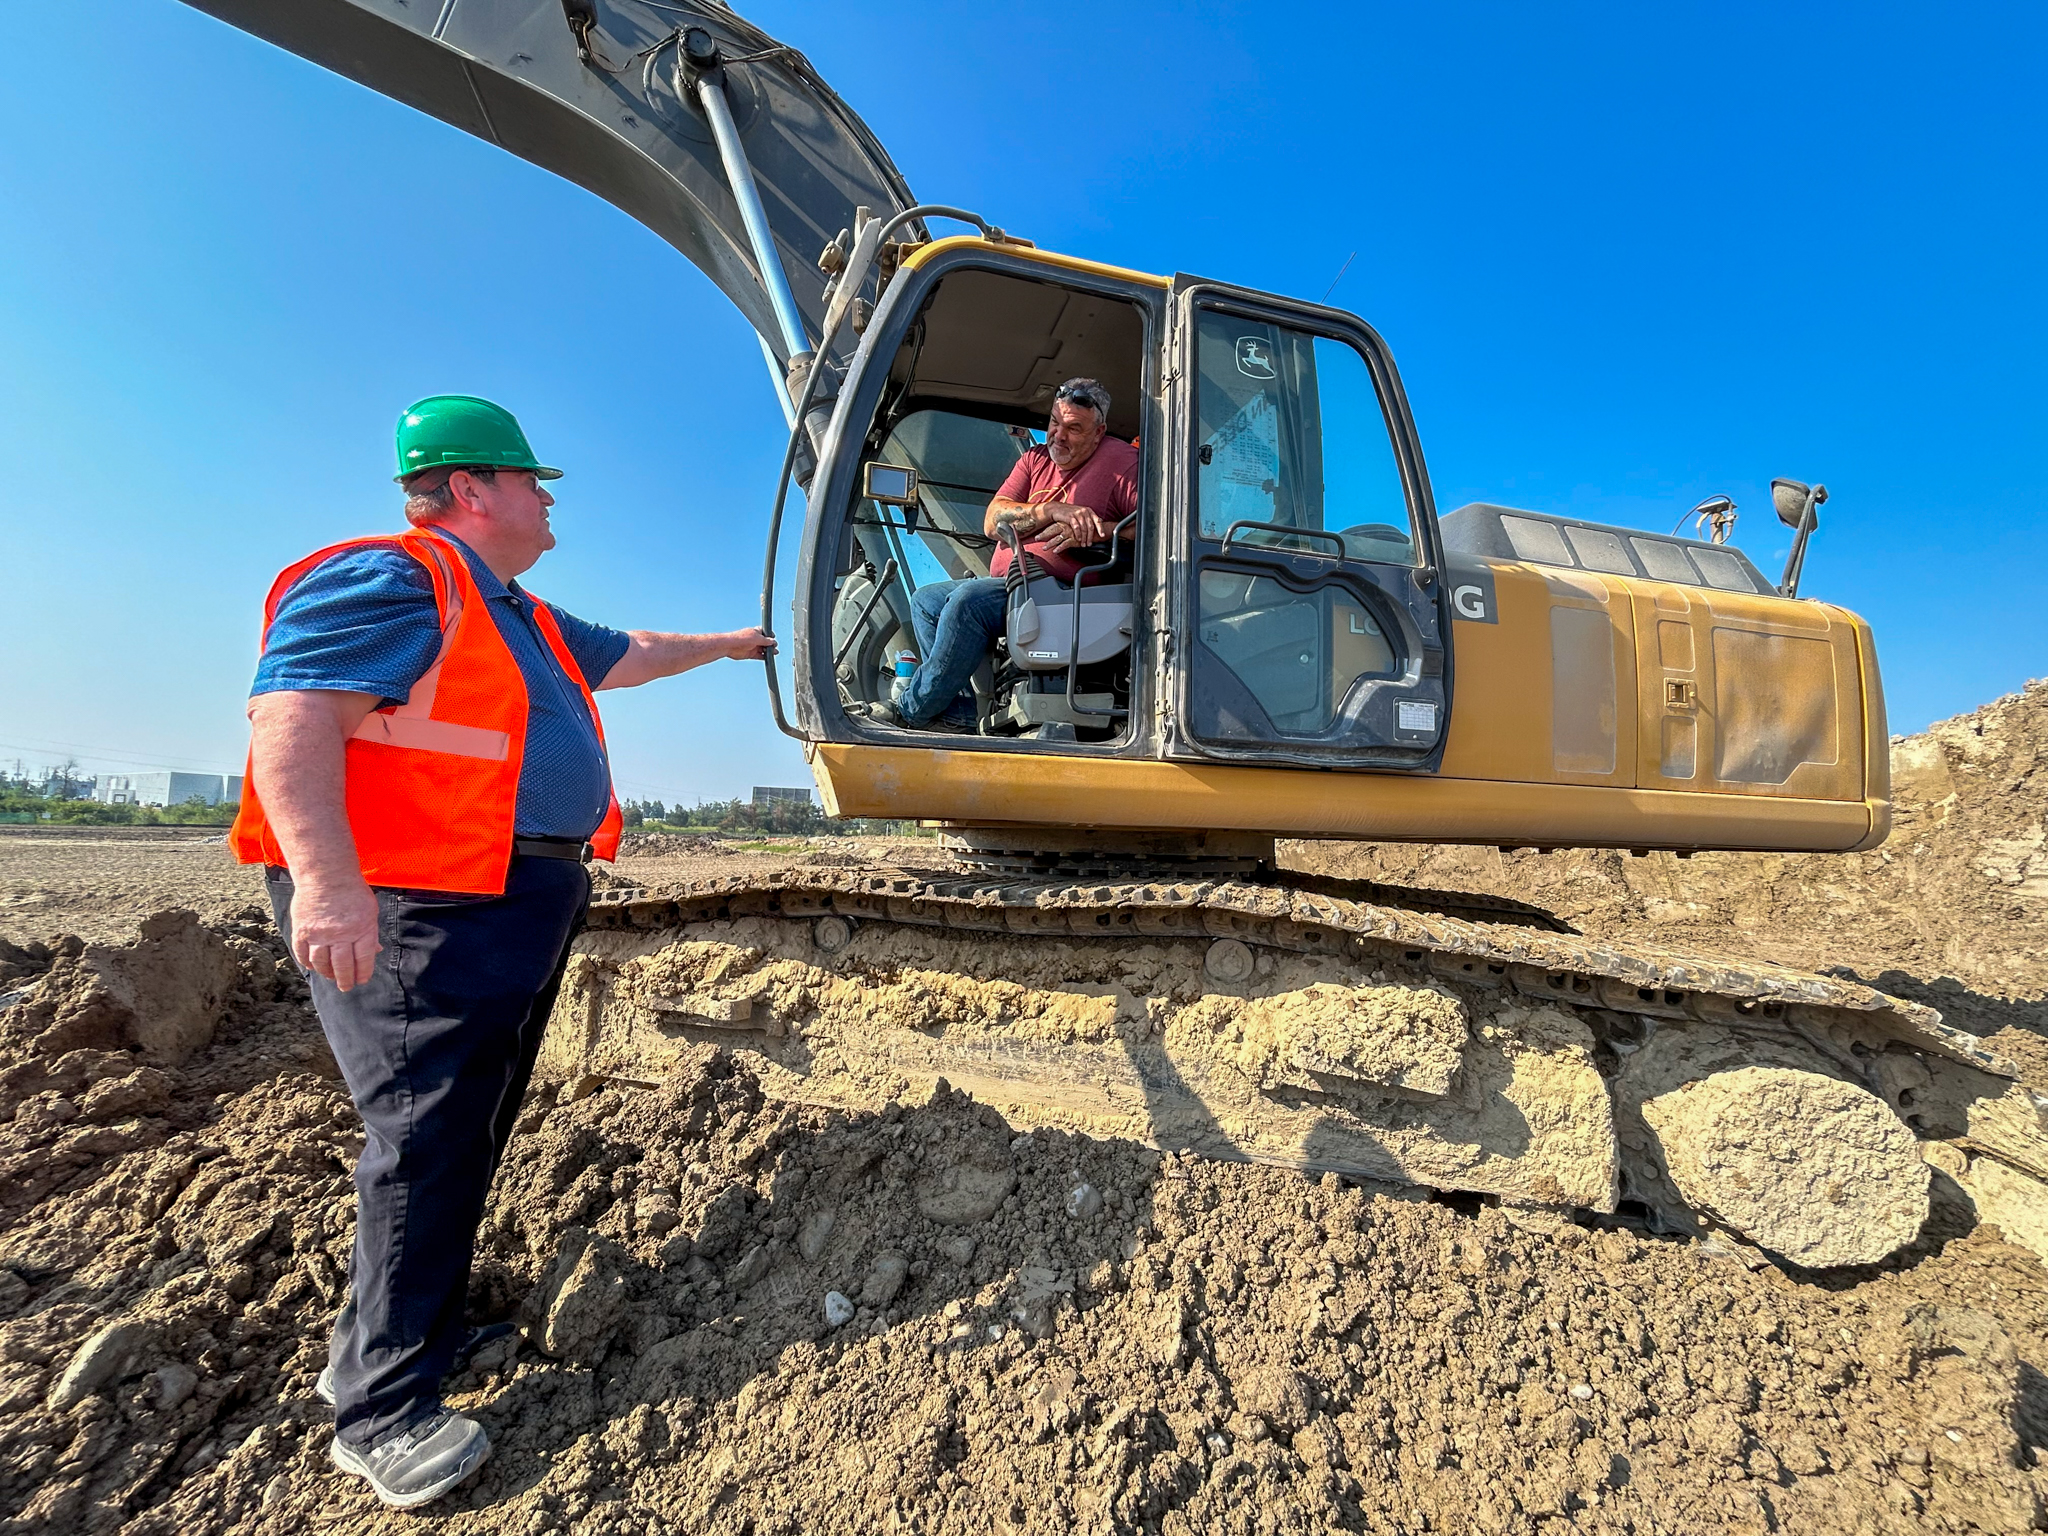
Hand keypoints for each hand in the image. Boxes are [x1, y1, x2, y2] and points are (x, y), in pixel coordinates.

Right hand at [290, 872, 381, 991]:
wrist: (326, 876)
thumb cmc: (352, 892)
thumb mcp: (370, 911)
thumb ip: (370, 933)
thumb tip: (375, 952)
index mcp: (362, 929)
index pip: (363, 959)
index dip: (363, 973)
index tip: (361, 980)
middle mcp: (340, 934)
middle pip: (342, 965)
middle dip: (345, 980)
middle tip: (346, 987)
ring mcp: (319, 934)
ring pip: (321, 963)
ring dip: (327, 973)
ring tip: (331, 977)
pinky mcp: (302, 931)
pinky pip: (303, 954)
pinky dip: (308, 963)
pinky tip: (313, 967)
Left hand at [725, 627, 777, 660]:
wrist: (730, 646)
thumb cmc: (741, 638)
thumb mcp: (757, 638)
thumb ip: (766, 640)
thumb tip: (773, 641)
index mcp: (756, 632)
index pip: (765, 633)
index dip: (770, 635)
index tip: (774, 638)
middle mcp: (754, 639)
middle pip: (766, 642)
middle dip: (771, 644)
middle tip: (774, 647)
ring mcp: (752, 647)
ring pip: (763, 649)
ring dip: (769, 651)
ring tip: (774, 653)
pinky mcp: (750, 654)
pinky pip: (759, 656)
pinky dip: (764, 657)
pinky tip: (768, 658)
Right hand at [1041, 503, 1108, 548]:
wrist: (1057, 509)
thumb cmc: (1070, 513)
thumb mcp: (1081, 513)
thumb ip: (1090, 517)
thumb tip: (1101, 521)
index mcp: (1089, 510)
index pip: (1097, 520)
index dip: (1101, 529)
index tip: (1103, 536)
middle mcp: (1084, 511)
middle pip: (1090, 526)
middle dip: (1090, 537)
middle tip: (1089, 544)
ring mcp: (1077, 513)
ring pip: (1084, 528)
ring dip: (1084, 538)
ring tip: (1083, 544)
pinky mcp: (1070, 517)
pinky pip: (1076, 527)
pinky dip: (1078, 534)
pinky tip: (1078, 539)